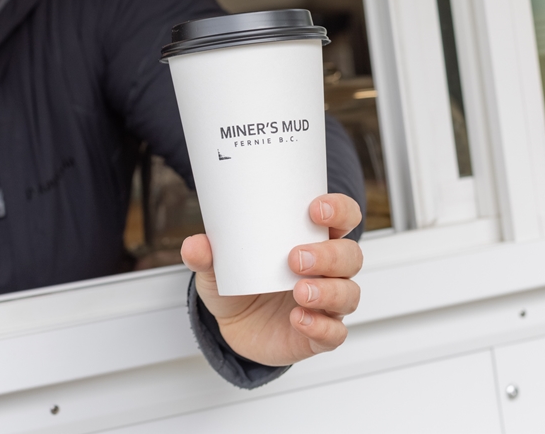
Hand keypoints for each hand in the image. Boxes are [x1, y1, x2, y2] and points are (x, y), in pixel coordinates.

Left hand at [180, 193, 362, 366]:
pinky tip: (300, 320)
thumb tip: (195, 245)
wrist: (235, 326)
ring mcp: (327, 303)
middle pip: (350, 256)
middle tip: (295, 258)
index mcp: (311, 240)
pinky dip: (321, 327)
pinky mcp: (320, 334)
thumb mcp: (217, 266)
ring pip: (348, 294)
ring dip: (328, 291)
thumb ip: (206, 254)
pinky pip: (335, 333)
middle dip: (329, 255)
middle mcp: (326, 270)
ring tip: (299, 291)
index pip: (342, 219)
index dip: (338, 211)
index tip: (315, 210)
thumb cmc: (239, 283)